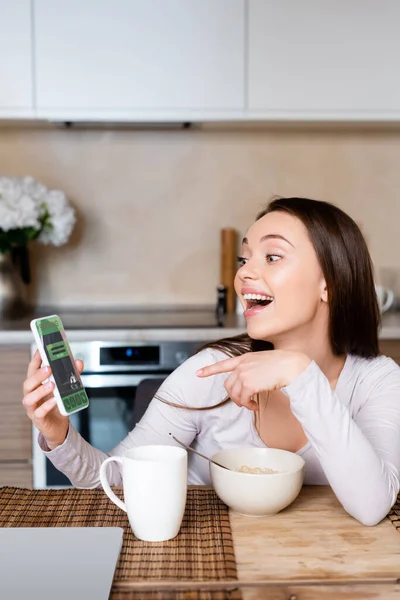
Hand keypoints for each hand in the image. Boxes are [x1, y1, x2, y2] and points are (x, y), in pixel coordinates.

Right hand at [22, 349, 83, 449]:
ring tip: (52, 385)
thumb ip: (72, 374)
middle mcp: (31, 396)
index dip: (35, 359)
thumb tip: (78, 362)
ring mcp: (33, 408)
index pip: (32, 370)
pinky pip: (39, 413)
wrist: (60, 427)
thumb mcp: (66, 387)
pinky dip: (46, 406)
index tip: (41, 349)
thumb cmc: (59, 404)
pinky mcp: (39, 420)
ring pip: (29, 398)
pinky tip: (55, 401)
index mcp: (36, 385)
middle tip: (49, 368)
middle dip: (37, 375)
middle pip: (28, 384)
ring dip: (40, 390)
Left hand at [196, 350, 310, 410]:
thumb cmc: (284, 364)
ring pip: (234, 394)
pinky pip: (243, 399)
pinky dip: (248, 405)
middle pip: (228, 385)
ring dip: (242, 402)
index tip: (198, 373)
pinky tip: (254, 406)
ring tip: (251, 404)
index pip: (223, 364)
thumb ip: (254, 368)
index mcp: (245, 358)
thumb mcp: (264, 361)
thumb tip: (251, 384)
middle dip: (234, 396)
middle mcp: (242, 365)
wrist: (292, 365)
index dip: (209, 370)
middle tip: (244, 402)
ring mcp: (244, 374)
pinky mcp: (249, 384)